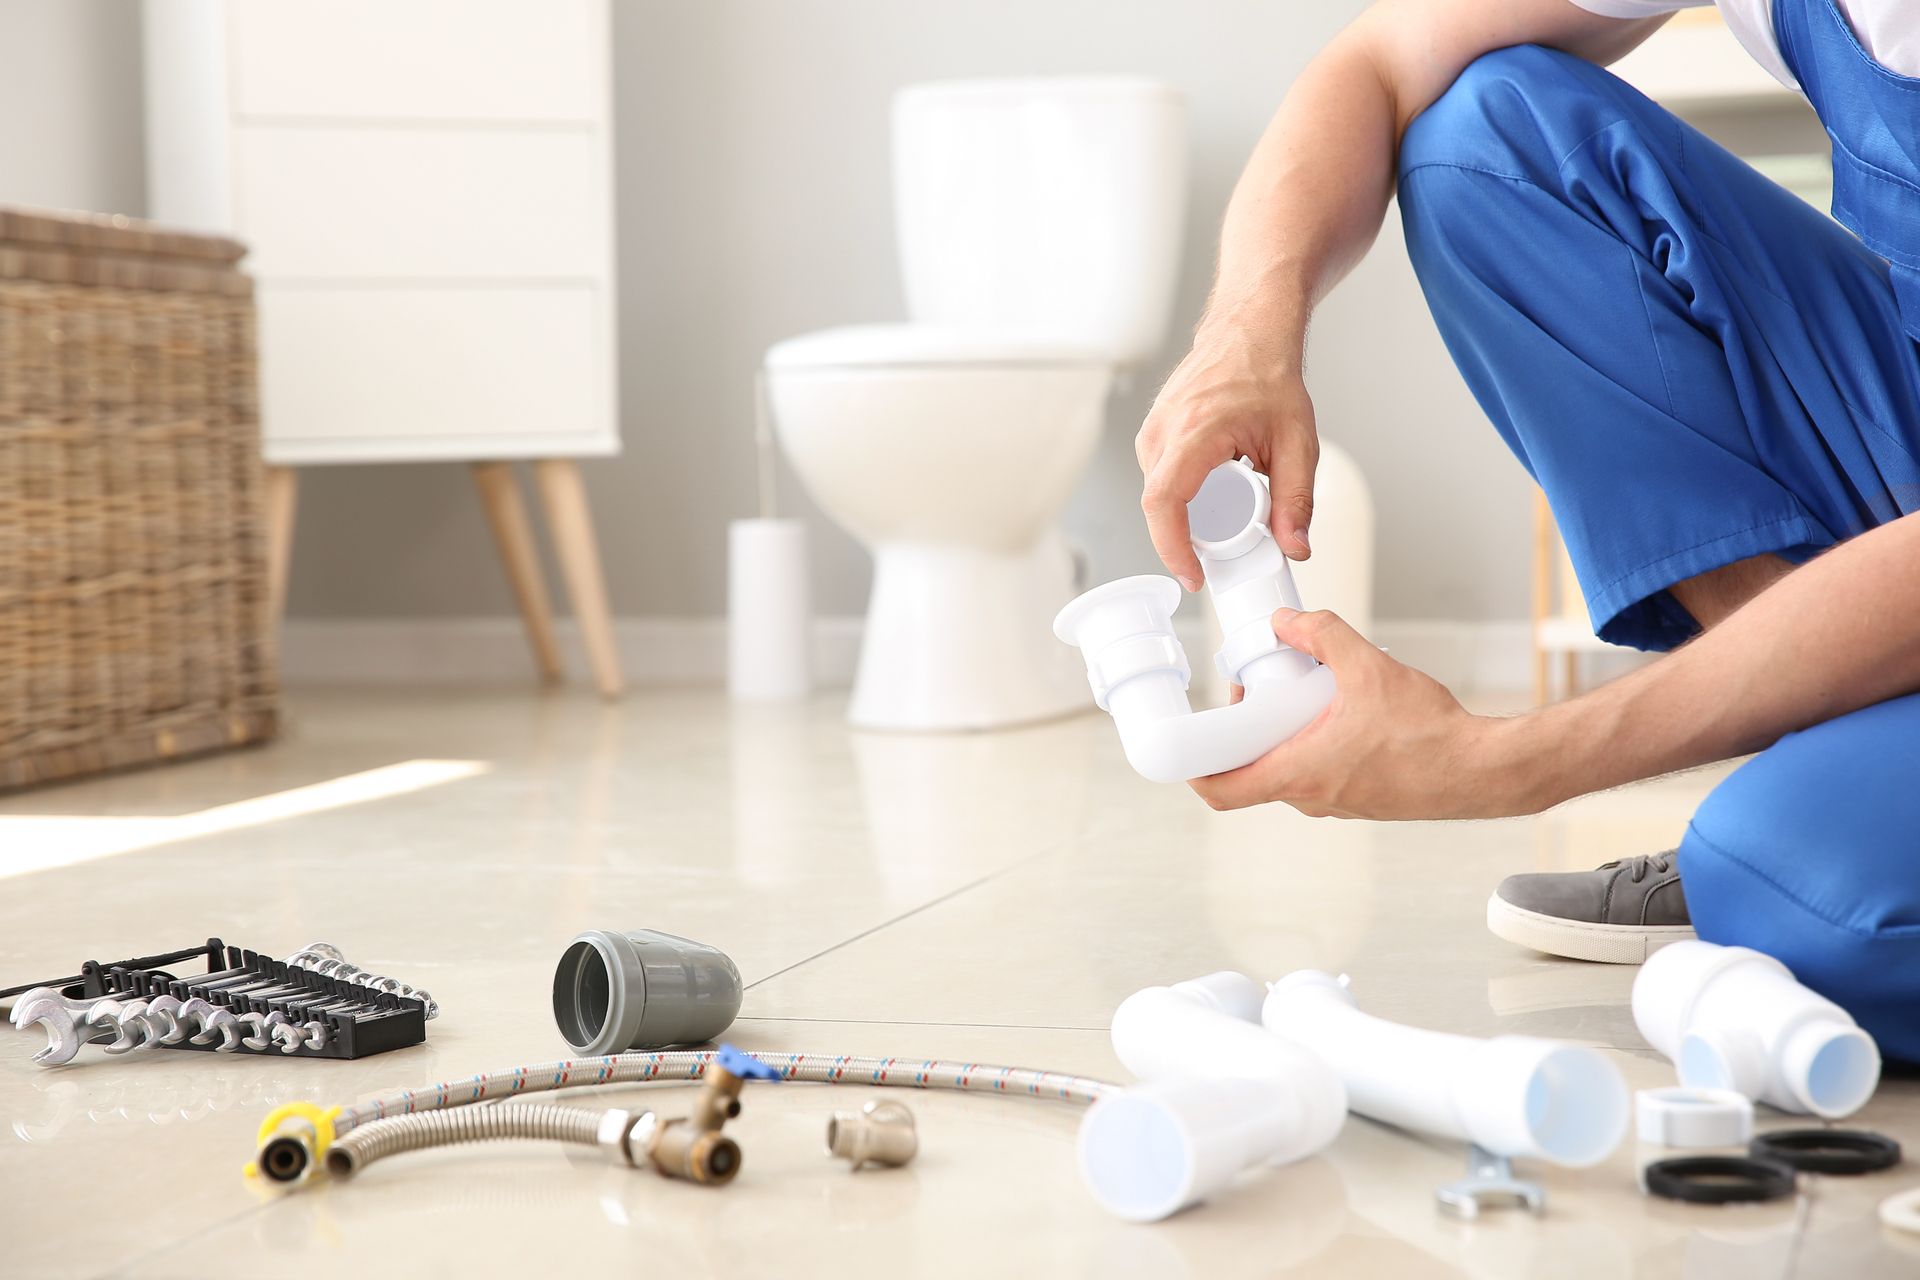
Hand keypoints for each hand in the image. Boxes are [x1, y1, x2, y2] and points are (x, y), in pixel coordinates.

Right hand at [1136, 315, 1317, 590]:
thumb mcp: (1296, 442)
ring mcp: (1153, 432)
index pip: (1165, 503)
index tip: (1194, 575)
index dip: (1173, 548)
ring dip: (1191, 515)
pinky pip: (1162, 480)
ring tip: (1233, 508)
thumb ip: (1297, 499)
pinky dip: (1186, 497)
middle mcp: (1163, 432)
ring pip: (1161, 495)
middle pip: (1161, 508)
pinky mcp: (1153, 435)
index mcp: (1194, 432)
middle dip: (1191, 540)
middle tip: (1231, 551)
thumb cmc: (1267, 375)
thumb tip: (1295, 547)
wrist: (1248, 333)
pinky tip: (1216, 492)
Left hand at [1190, 609, 1532, 819]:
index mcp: (1299, 773)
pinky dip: (1311, 745)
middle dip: (1244, 731)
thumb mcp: (1367, 666)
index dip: (1194, 768)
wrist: (1483, 769)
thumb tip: (1286, 620)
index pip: (1221, 790)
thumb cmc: (1431, 733)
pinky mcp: (1359, 799)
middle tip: (1254, 689)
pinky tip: (1334, 710)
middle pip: (1250, 772)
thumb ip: (1321, 634)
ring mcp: (1336, 803)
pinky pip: (1317, 772)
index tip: (1187, 741)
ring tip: (1298, 692)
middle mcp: (1311, 797)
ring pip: (1286, 770)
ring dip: (1281, 736)